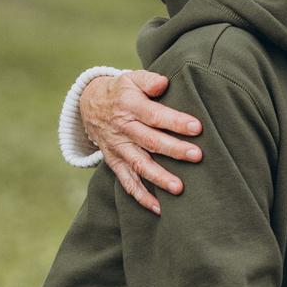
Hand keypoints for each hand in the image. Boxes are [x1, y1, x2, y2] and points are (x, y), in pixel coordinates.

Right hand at [83, 70, 202, 214]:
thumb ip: (148, 80)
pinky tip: (159, 208)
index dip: (175, 122)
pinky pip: (127, 182)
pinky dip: (141, 197)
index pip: (154, 115)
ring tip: (179, 188)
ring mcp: (118, 148)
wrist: (89, 105)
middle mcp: (123, 128)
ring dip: (159, 178)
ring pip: (139, 165)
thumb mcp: (131, 78)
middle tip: (197, 156)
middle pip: (150, 141)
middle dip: (174, 150)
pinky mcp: (114, 162)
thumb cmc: (121, 91)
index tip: (196, 128)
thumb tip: (164, 83)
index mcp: (129, 106)